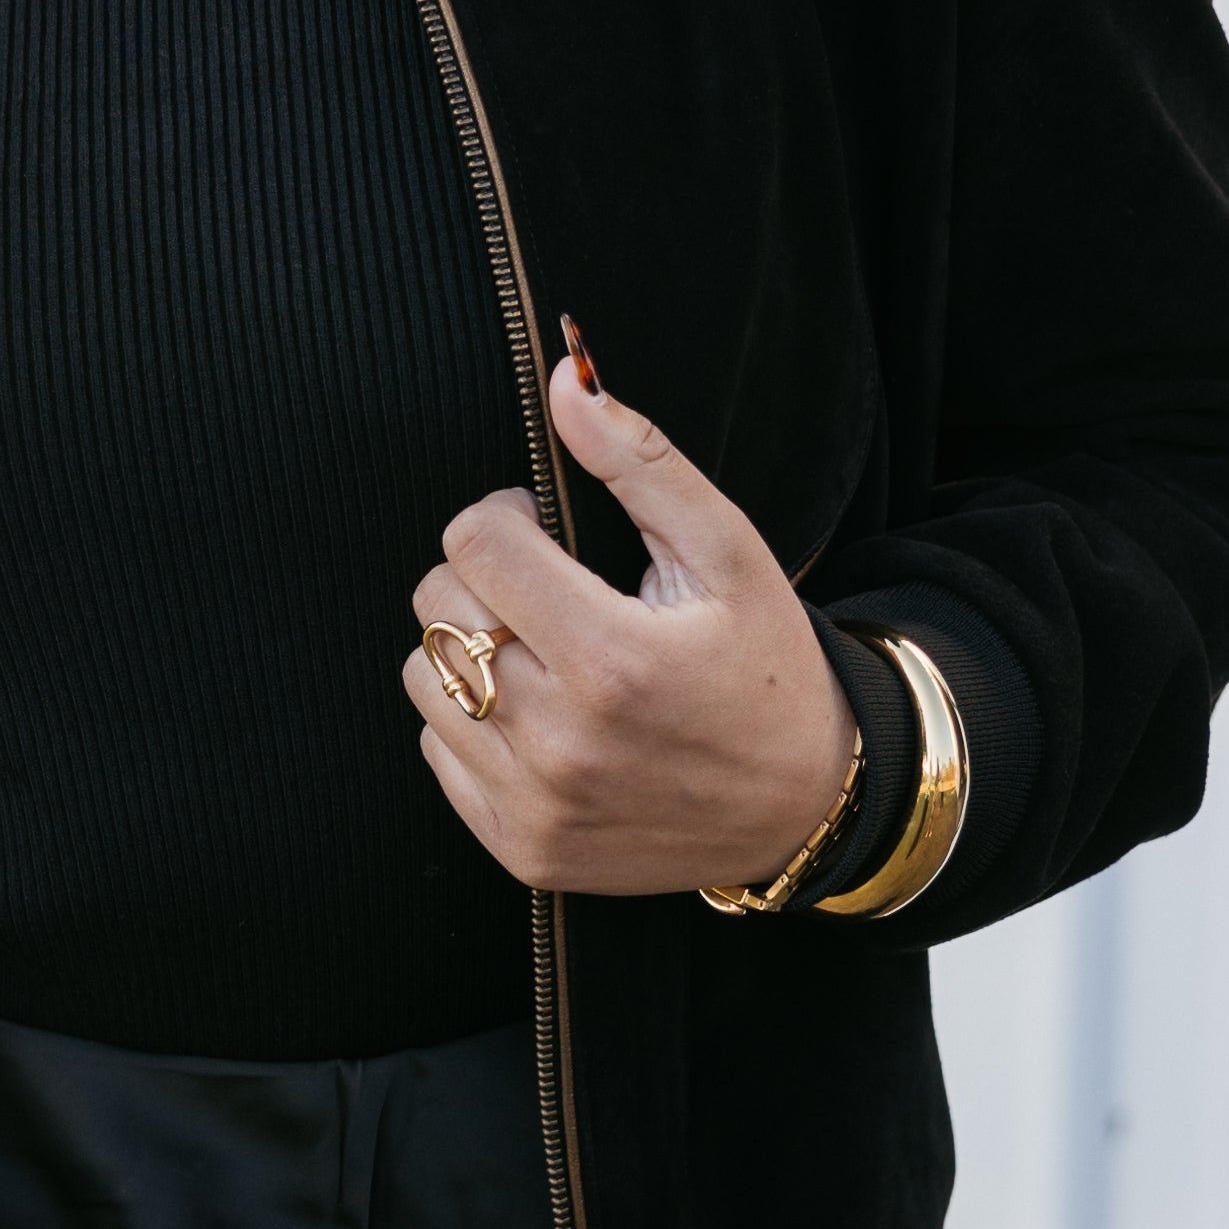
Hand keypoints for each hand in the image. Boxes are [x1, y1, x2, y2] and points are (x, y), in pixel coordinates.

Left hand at [403, 346, 858, 900]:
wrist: (803, 807)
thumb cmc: (767, 669)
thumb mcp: (727, 552)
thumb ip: (640, 462)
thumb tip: (567, 382)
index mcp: (612, 658)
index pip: (473, 542)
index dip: (505, 517)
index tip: (543, 532)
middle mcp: (562, 740)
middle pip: (438, 606)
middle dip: (484, 578)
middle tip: (551, 591)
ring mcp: (535, 803)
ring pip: (425, 677)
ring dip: (468, 649)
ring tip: (545, 654)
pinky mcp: (520, 847)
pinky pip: (437, 752)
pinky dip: (473, 723)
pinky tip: (543, 718)